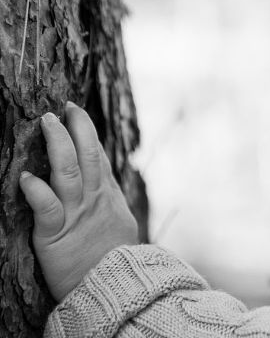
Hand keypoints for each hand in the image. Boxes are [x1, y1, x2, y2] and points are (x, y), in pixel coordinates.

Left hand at [19, 101, 137, 300]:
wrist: (116, 286)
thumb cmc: (115, 257)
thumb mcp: (120, 221)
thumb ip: (111, 198)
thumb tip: (106, 179)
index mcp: (107, 195)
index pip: (96, 156)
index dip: (87, 132)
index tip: (75, 112)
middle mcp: (93, 198)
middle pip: (85, 155)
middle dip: (75, 128)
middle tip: (63, 108)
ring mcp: (76, 213)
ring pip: (67, 171)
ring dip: (57, 145)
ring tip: (46, 122)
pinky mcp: (56, 234)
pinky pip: (46, 208)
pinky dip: (37, 191)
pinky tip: (26, 176)